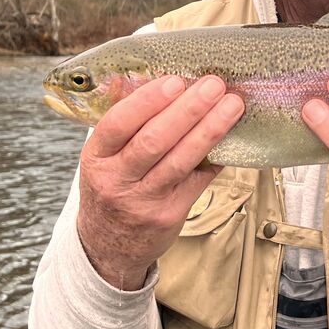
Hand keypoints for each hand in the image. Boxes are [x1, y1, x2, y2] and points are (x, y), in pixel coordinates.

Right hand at [76, 74, 244, 290]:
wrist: (108, 247)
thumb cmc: (111, 189)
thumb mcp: (103, 159)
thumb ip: (126, 126)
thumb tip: (167, 83)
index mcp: (96, 157)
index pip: (118, 124)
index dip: (147, 101)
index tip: (174, 81)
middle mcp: (116, 180)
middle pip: (154, 141)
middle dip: (188, 110)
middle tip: (213, 86)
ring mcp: (144, 201)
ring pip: (180, 161)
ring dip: (210, 130)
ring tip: (232, 106)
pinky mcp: (169, 215)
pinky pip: (198, 181)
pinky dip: (216, 158)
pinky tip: (232, 139)